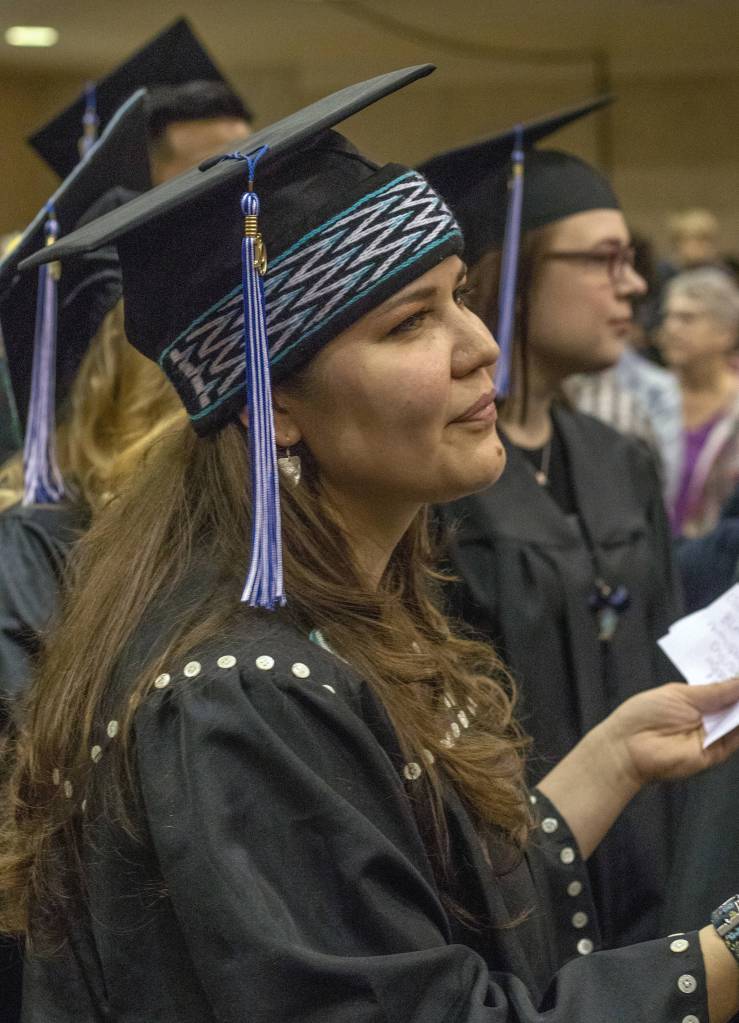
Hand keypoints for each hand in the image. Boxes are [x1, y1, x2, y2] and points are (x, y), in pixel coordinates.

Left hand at [605, 679, 738, 787]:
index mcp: (697, 699)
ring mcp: (714, 734)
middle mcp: (709, 716)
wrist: (628, 746)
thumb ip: (716, 691)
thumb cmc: (646, 714)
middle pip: (736, 704)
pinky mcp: (717, 752)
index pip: (725, 688)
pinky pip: (737, 737)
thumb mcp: (681, 694)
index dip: (738, 679)